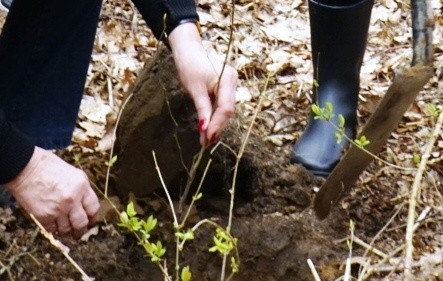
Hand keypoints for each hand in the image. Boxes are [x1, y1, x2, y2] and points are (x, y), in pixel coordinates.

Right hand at [4, 147, 99, 237]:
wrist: (25, 167)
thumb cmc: (48, 167)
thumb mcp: (73, 174)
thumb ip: (82, 189)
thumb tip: (85, 204)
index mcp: (82, 186)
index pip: (94, 208)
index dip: (93, 217)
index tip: (90, 220)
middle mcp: (73, 199)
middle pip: (82, 223)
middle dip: (81, 230)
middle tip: (79, 232)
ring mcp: (58, 209)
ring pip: (67, 229)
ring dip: (67, 232)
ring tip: (65, 230)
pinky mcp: (44, 215)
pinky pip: (52, 229)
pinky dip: (54, 230)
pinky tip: (54, 227)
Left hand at [168, 23, 237, 144]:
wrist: (188, 51)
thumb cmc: (189, 65)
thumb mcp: (195, 89)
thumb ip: (202, 110)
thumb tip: (204, 130)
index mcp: (228, 79)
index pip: (226, 108)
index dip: (217, 124)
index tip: (207, 137)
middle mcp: (233, 83)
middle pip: (228, 111)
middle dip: (217, 127)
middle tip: (205, 142)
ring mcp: (230, 86)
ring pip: (225, 110)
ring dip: (216, 124)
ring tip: (205, 139)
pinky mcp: (225, 88)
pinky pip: (222, 106)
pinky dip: (214, 117)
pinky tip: (208, 127)